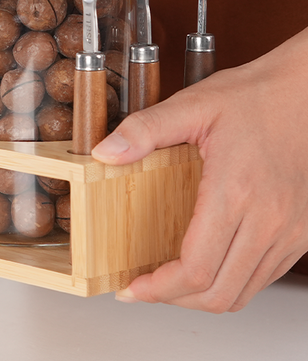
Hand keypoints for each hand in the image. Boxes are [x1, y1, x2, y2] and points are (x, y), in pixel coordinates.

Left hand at [92, 28, 307, 311]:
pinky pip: (264, 276)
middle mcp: (269, 220)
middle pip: (219, 292)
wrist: (304, 91)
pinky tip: (207, 265)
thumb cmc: (253, 96)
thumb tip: (104, 153)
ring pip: (244, 292)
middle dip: (174, 299)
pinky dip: (231, 282)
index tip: (133, 287)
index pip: (196, 268)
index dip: (160, 288)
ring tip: (169, 281)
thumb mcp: (191, 104)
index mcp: (235, 191)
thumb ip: (144, 129)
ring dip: (203, 296)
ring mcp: (290, 230)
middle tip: (143, 287)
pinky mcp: (301, 231)